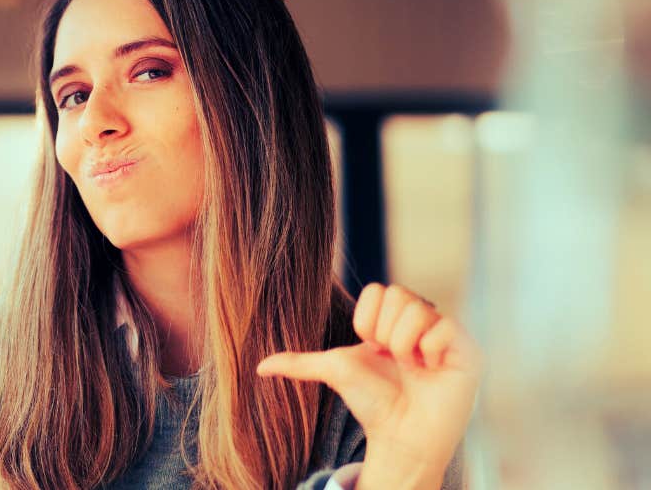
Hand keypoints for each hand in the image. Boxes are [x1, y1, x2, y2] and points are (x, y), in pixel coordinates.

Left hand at [256, 283, 482, 486]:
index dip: (367, 321)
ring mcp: (446, 333)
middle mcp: (422, 319)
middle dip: (385, 334)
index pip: (379, 289)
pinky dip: (430, 352)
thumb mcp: (334, 372)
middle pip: (399, 294)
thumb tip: (259, 366)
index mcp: (394, 319)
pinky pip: (444, 327)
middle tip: (393, 360)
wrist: (400, 435)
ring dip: (404, 345)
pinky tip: (432, 369)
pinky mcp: (467, 349)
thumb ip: (300, 363)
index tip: (372, 348)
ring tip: (412, 367)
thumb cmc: (372, 402)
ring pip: (418, 310)